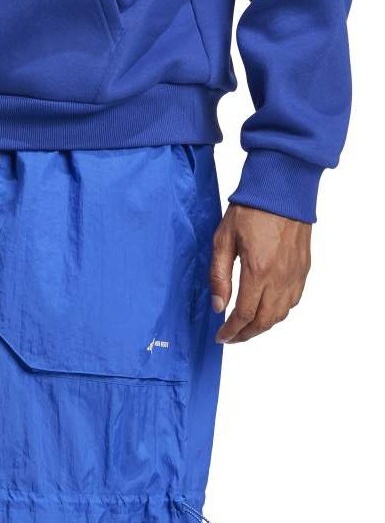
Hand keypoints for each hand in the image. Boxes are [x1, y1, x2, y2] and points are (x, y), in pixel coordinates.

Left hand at [209, 205, 311, 342]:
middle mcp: (280, 276)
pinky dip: (279, 312)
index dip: (231, 331)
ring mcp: (295, 273)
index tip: (221, 337)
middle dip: (246, 334)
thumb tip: (218, 307)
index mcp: (258, 270)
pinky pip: (294, 300)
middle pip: (265, 321)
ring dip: (263, 326)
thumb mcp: (223, 240)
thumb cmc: (252, 207)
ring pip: (281, 314)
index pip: (245, 314)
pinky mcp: (304, 267)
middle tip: (232, 337)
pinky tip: (267, 309)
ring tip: (247, 327)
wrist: (284, 185)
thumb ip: (219, 276)